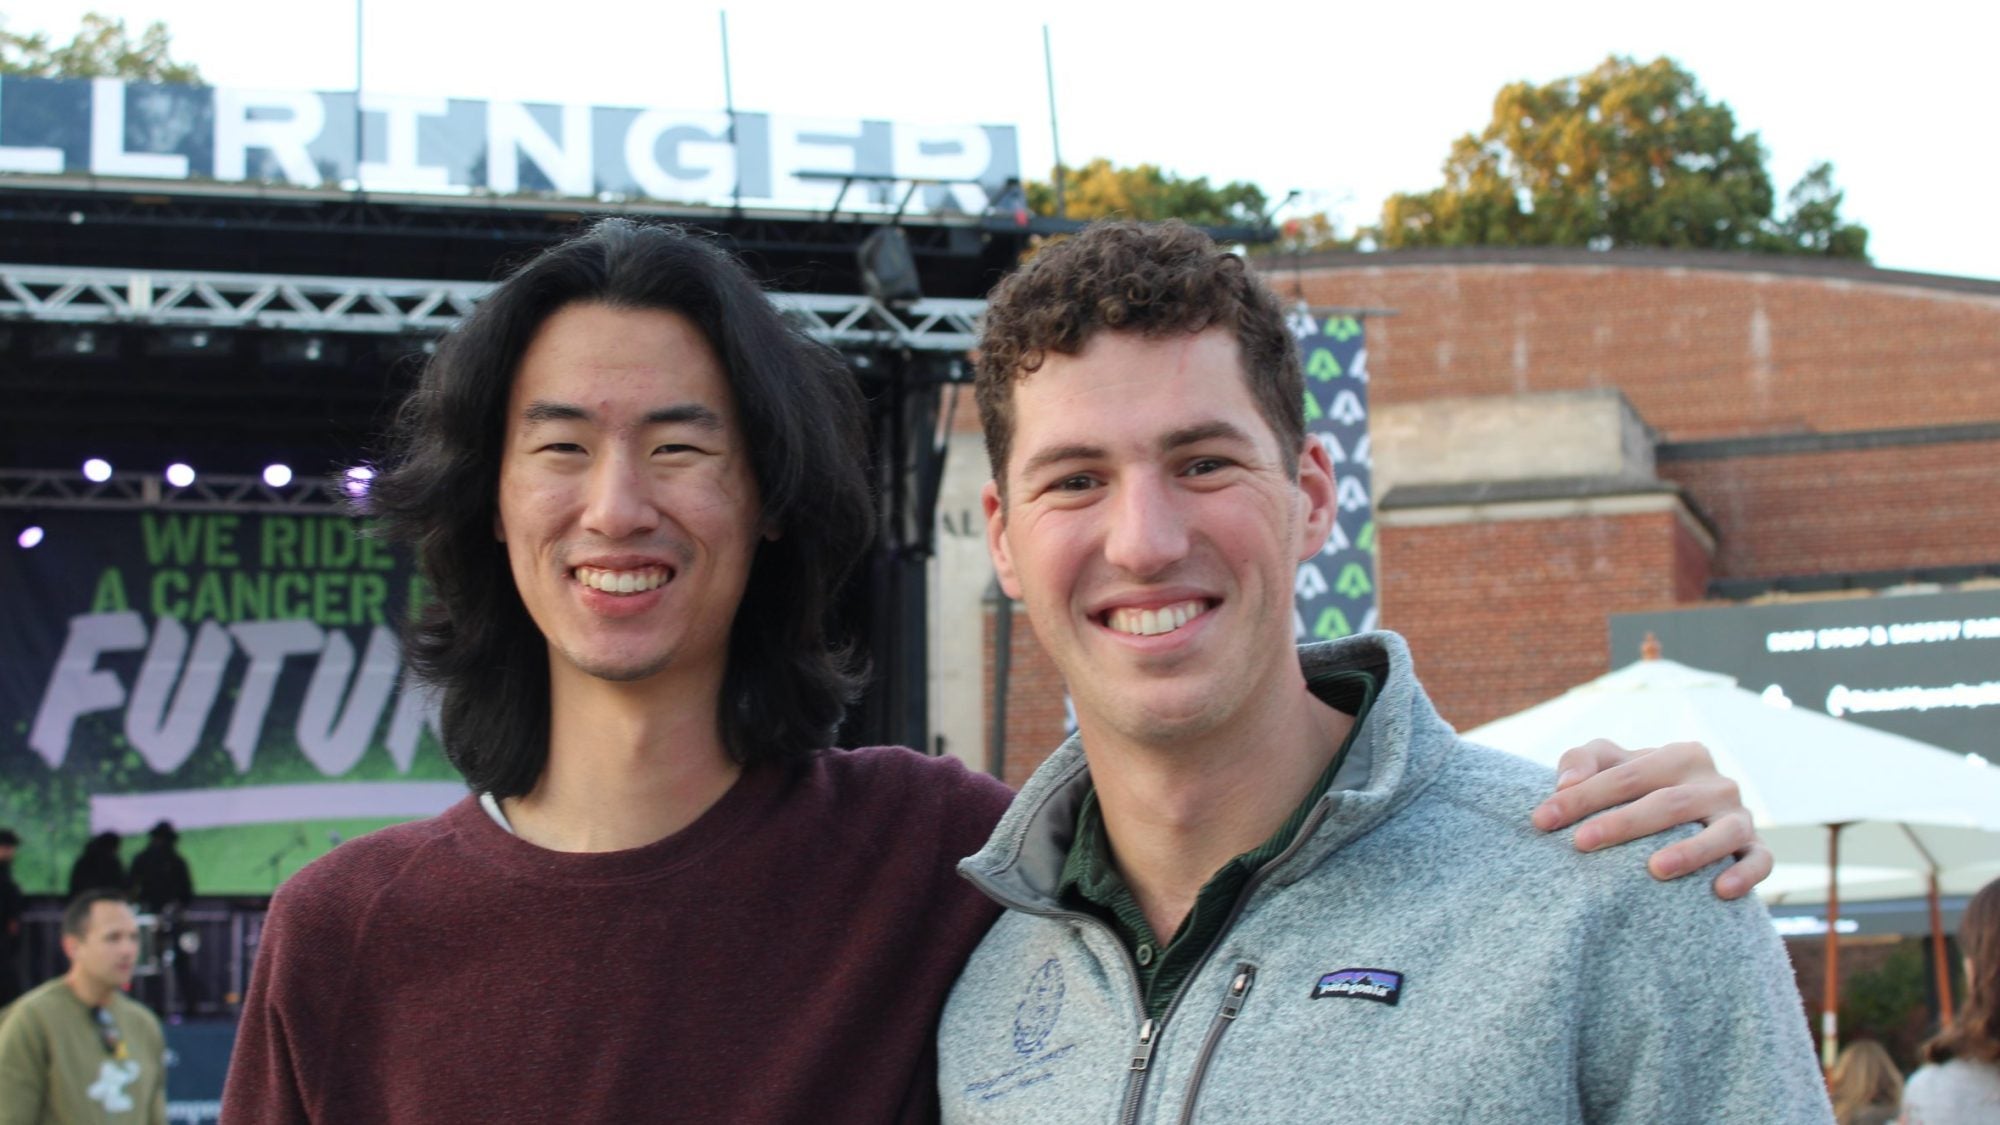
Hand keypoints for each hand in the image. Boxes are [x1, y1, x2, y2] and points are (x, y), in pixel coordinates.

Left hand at [1530, 738, 1771, 899]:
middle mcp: (1715, 783)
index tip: (1542, 819)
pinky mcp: (1755, 848)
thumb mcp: (1607, 765)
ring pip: (1721, 832)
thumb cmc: (1635, 790)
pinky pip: (1760, 861)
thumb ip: (1582, 761)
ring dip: (1691, 851)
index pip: (1627, 775)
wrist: (1680, 820)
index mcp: (1681, 756)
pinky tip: (1719, 891)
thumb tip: (1564, 782)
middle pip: (1669, 802)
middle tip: (1581, 843)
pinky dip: (1745, 875)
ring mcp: (1740, 816)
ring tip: (1654, 869)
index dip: (1583, 796)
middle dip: (1623, 823)